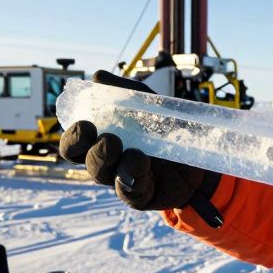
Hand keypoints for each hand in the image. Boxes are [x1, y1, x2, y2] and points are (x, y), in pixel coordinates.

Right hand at [58, 71, 219, 221]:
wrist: (199, 153)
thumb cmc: (165, 127)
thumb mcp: (148, 104)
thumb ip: (124, 91)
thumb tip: (98, 76)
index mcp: (101, 139)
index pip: (74, 144)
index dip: (73, 137)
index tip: (86, 124)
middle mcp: (106, 161)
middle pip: (83, 159)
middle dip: (90, 149)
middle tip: (108, 138)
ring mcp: (121, 179)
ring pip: (103, 176)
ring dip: (113, 162)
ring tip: (135, 153)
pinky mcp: (140, 196)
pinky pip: (129, 193)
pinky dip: (133, 181)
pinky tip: (143, 168)